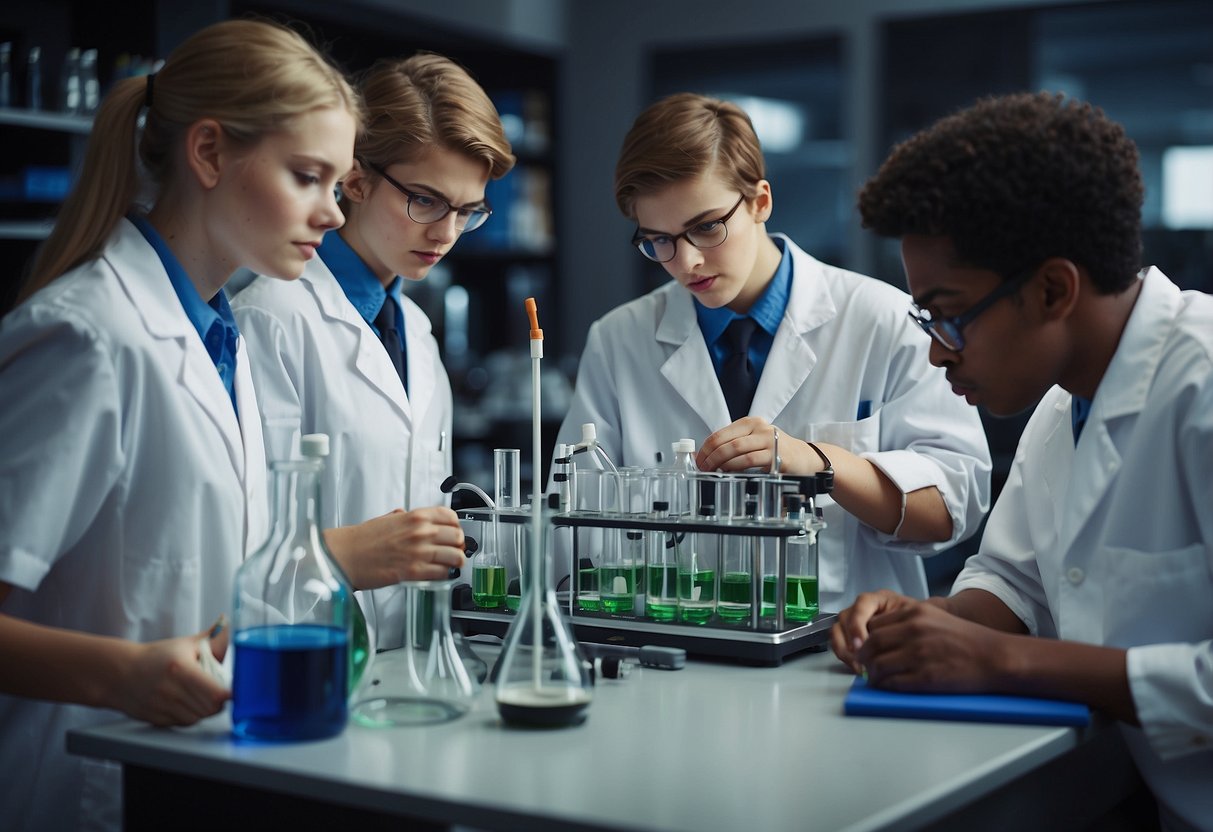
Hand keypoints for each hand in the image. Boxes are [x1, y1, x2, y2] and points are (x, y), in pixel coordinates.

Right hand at [114, 626, 230, 726]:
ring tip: (201, 696)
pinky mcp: (157, 720)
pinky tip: (187, 703)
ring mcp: (162, 707)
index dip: (228, 693)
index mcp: (181, 669)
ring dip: (205, 710)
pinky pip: (183, 723)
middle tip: (217, 691)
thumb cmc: (154, 657)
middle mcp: (171, 691)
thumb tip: (227, 623)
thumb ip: (211, 638)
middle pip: (210, 708)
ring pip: (198, 718)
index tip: (231, 689)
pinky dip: (190, 716)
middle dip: (218, 701)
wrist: (119, 673)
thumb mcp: (184, 644)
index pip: (216, 693)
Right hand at [331, 507, 466, 587]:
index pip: (450, 516)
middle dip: (459, 545)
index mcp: (415, 517)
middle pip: (458, 536)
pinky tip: (439, 574)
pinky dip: (445, 575)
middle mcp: (421, 532)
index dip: (456, 526)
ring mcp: (420, 552)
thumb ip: (404, 518)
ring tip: (451, 564)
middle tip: (454, 550)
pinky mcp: (415, 572)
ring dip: (456, 562)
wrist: (347, 555)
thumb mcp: (387, 519)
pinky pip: (442, 573)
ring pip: (456, 556)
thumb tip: (410, 516)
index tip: (453, 532)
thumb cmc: (362, 539)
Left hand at [696, 417, 823, 474]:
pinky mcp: (777, 454)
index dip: (705, 448)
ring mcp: (769, 439)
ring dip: (720, 462)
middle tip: (702, 469)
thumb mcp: (754, 443)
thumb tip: (703, 456)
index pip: (720, 433)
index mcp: (751, 423)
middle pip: (725, 441)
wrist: (807, 458)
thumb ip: (732, 447)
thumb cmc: (777, 451)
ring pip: (736, 449)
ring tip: (712, 472)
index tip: (697, 460)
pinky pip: (750, 460)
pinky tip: (730, 473)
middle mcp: (760, 427)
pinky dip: (736, 467)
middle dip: (709, 456)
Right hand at [830, 589, 917, 673]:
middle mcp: (861, 608)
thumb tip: (884, 640)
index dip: (857, 624)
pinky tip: (858, 668)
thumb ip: (903, 623)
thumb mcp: (915, 619)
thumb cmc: (918, 624)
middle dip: (849, 641)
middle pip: (845, 619)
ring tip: (860, 667)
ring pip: (837, 632)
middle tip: (861, 659)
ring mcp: (853, 621)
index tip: (864, 643)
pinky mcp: (849, 636)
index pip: (861, 605)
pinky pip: (839, 644)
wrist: (920, 633)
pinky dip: (845, 657)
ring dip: (844, 651)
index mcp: (877, 599)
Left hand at [856, 599, 1013, 692]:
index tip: (867, 649)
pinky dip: (885, 686)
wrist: (994, 657)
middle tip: (865, 666)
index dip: (865, 639)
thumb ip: (907, 622)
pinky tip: (888, 686)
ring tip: (876, 678)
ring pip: (877, 665)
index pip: (873, 625)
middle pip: (870, 644)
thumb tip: (878, 635)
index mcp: (914, 612)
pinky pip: (892, 683)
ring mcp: (918, 654)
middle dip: (864, 657)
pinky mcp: (925, 677)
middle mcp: (913, 630)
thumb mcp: (934, 617)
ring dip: (872, 674)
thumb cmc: (966, 639)